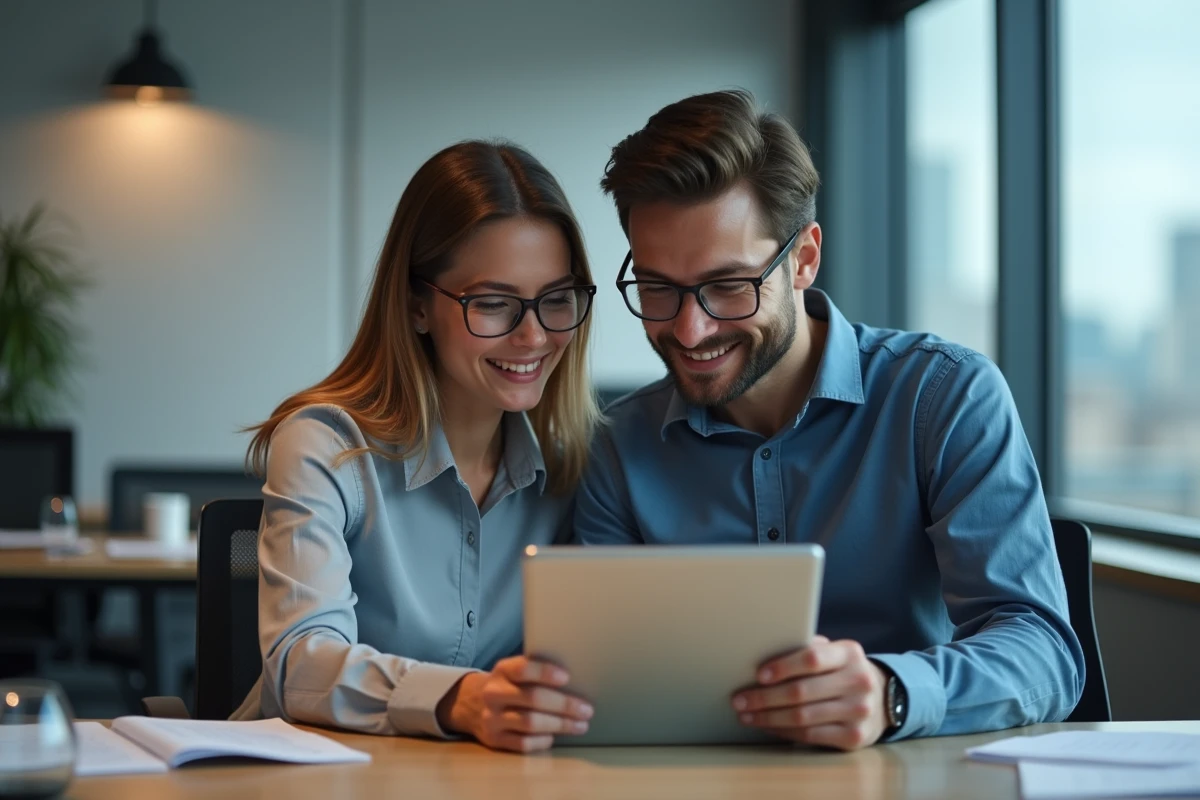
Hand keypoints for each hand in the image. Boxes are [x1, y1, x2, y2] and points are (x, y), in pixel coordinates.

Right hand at [436, 656, 593, 752]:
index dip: (545, 672)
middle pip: (532, 698)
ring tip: (580, 725)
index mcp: (502, 670)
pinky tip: (555, 736)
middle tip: (586, 710)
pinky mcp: (494, 739)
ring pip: (530, 723)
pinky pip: (522, 743)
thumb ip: (536, 671)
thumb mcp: (514, 671)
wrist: (471, 704)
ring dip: (559, 724)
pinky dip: (542, 740)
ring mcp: (492, 718)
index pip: (523, 668)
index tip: (567, 677)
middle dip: (564, 705)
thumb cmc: (508, 685)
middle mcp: (494, 693)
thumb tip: (577, 678)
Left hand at [731, 635, 888, 750]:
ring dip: (768, 718)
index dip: (783, 667)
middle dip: (764, 698)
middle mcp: (858, 681)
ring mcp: (859, 711)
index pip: (812, 658)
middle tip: (739, 700)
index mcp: (849, 654)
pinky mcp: (855, 737)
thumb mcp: (834, 654)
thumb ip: (807, 650)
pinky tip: (768, 726)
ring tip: (747, 715)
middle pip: (801, 692)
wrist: (883, 699)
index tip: (758, 675)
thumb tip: (762, 650)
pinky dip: (784, 732)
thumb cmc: (843, 672)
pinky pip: (810, 736)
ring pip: (803, 717)